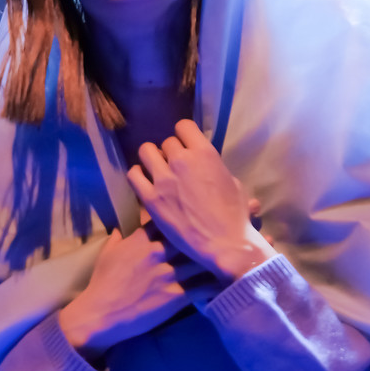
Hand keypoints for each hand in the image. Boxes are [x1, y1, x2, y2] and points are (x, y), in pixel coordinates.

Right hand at [58, 224, 216, 357]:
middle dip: (207, 232)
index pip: (168, 219)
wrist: (100, 314)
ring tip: (236, 254)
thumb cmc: (102, 283)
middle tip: (226, 228)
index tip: (197, 214)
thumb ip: (117, 239)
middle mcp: (157, 252)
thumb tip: (119, 229)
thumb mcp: (107, 255)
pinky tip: (230, 281)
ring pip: (200, 259)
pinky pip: (202, 287)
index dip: (184, 215)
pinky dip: (217, 284)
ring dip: (217, 257)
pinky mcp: (174, 295)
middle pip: (190, 235)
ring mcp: (167, 273)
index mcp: (141, 240)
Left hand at [128, 120, 276, 284]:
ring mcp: (164, 179)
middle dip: (170, 152)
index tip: (185, 146)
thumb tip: (205, 166)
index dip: (184, 136)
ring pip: (146, 151)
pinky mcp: (150, 198)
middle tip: (174, 166)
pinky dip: (138, 175)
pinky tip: (144, 182)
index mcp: (205, 153)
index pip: (184, 127)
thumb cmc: (235, 215)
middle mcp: (182, 160)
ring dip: (151, 158)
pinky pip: (134, 175)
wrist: (224, 244)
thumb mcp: (233, 182)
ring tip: (156, 169)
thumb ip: (214, 168)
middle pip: (167, 142)